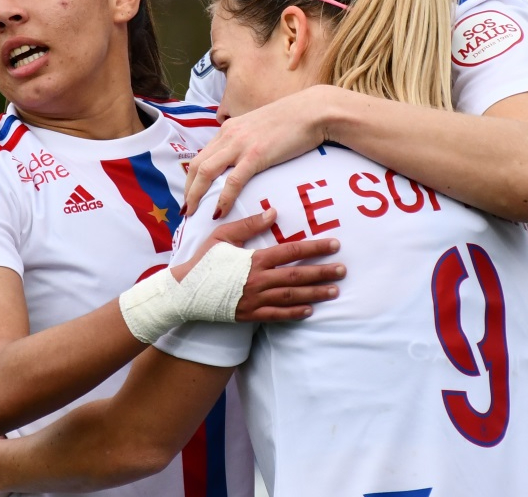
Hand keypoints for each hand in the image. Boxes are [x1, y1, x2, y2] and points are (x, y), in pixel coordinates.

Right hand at [171, 208, 343, 321]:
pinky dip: (295, 314)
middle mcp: (258, 280)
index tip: (334, 245)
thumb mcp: (223, 236)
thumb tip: (273, 212)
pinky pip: (277, 315)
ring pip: (292, 296)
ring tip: (334, 291)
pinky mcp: (249, 314)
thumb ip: (249, 225)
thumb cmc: (203, 260)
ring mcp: (255, 299)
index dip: (314, 248)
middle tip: (343, 270)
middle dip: (323, 272)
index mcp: (254, 259)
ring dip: (315, 293)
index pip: (291, 251)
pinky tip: (310, 311)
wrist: (185, 291)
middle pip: (297, 275)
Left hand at [184, 86, 333, 218]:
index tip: (191, 194)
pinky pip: (232, 181)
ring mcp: (240, 144)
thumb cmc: (293, 121)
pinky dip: (223, 198)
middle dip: (188, 190)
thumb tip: (246, 158)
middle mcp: (229, 135)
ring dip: (196, 195)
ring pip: (206, 172)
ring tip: (194, 213)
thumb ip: (249, 141)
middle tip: (186, 210)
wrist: (313, 111)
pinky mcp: (256, 155)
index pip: (202, 155)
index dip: (192, 177)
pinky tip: (219, 212)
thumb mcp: (261, 128)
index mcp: (229, 129)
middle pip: (197, 165)